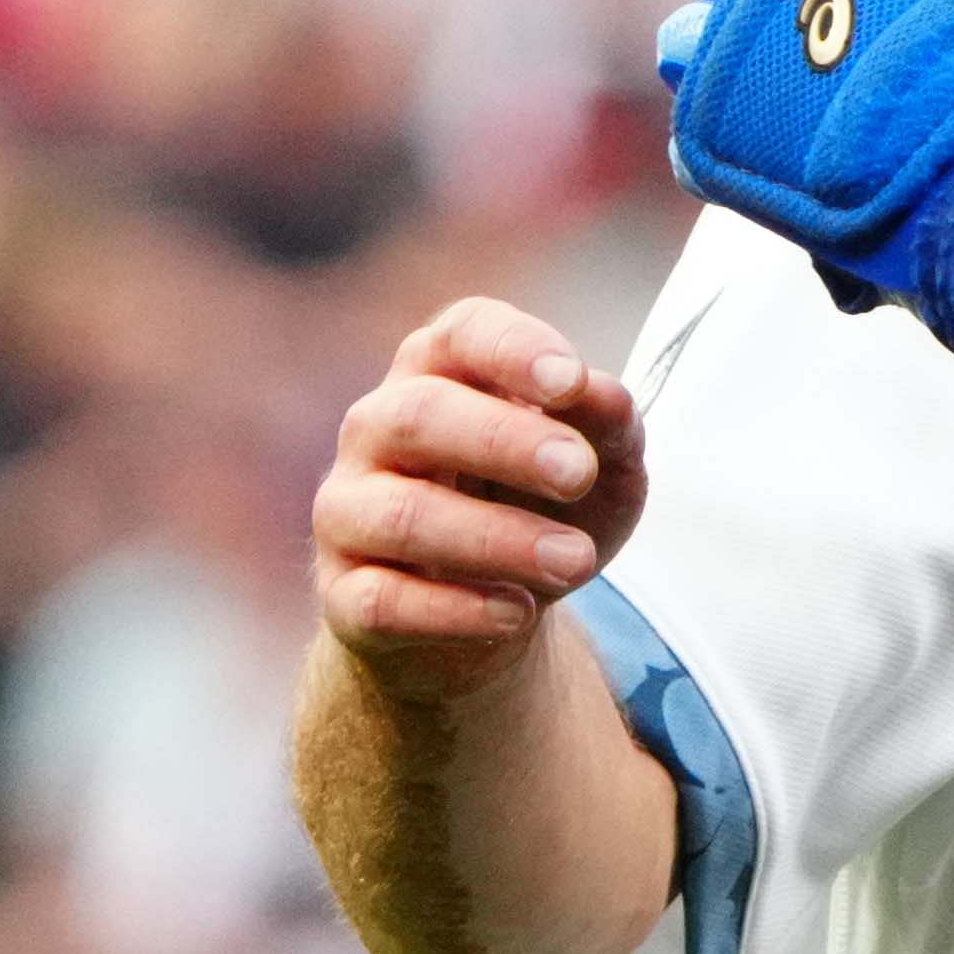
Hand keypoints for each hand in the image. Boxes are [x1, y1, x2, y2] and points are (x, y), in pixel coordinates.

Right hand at [312, 299, 645, 697]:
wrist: (482, 618)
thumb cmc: (539, 513)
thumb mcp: (601, 473)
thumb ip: (609, 429)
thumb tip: (602, 397)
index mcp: (443, 377)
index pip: (463, 335)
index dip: (514, 350)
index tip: (570, 381)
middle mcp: (378, 432)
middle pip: (419, 415)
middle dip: (505, 441)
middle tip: (578, 472)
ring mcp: (349, 512)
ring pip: (401, 514)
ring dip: (497, 538)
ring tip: (575, 560)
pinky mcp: (344, 593)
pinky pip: (382, 600)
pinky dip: (455, 609)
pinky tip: (516, 612)